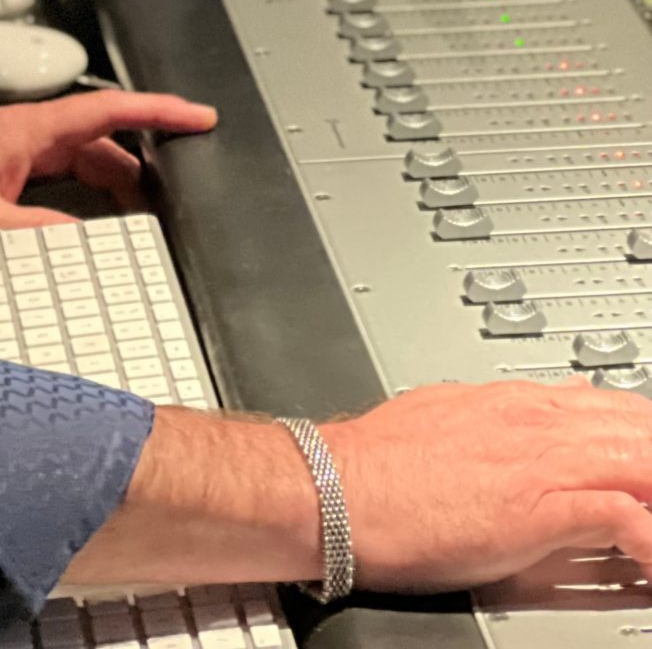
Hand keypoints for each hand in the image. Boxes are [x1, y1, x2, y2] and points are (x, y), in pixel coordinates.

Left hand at [0, 88, 216, 230]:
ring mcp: (21, 150)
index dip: (157, 110)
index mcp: (28, 130)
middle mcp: (30, 134)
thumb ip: (31, 233)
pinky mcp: (11, 169)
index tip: (198, 116)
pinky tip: (101, 228)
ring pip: (88, 162)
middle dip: (146, 165)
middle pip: (106, 143)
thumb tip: (84, 248)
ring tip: (149, 221)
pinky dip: (92, 198)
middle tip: (182, 194)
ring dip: (118, 187)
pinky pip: (67, 177)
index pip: (107, 111)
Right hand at [327, 380, 651, 590]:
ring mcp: (540, 464)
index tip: (643, 460)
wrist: (336, 487)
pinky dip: (647, 537)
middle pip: (638, 430)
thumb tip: (529, 407)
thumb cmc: (375, 463)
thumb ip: (498, 413)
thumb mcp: (445, 412)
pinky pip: (622, 517)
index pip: (610, 406)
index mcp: (514, 401)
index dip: (641, 436)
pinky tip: (648, 555)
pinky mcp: (537, 511)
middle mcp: (535, 423)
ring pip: (641, 460)